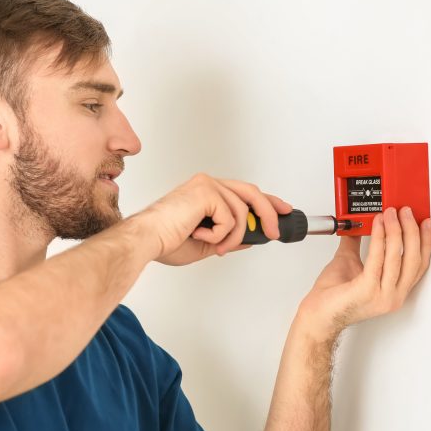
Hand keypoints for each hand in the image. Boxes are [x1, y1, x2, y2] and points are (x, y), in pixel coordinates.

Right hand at [136, 173, 292, 265]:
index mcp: (206, 193)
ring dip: (232, 237)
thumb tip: (252, 239)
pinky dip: (219, 234)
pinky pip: (230, 218)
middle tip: (273, 233)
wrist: (146, 240)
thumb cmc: (165, 241)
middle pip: (251, 193)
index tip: (283, 210)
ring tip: (215, 246)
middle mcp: (208, 184)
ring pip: (242, 211)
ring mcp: (207, 185)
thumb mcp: (208, 243)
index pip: (244, 193)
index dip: (267, 201)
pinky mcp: (206, 191)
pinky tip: (199, 234)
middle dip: (267, 214)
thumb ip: (230, 237)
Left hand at [296, 207, 430, 337]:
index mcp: (394, 291)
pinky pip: (378, 258)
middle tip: (406, 212)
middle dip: (412, 231)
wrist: (317, 315)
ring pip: (398, 256)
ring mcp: (382, 295)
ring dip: (396, 230)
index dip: (425, 242)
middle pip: (413, 259)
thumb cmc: (332, 297)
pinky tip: (377, 224)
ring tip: (390, 214)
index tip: (426, 223)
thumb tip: (360, 223)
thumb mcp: (350, 262)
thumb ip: (358, 243)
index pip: (418, 264)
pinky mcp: (367, 289)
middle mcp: (392, 296)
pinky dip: (379, 237)